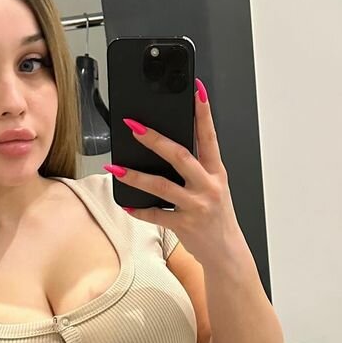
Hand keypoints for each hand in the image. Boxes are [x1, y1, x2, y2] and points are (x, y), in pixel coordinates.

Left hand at [104, 77, 241, 267]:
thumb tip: (166, 147)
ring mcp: (196, 206)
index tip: (196, 90)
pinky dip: (139, 210)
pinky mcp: (184, 225)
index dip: (203, 112)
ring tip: (115, 168)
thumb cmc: (217, 217)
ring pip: (162, 186)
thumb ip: (196, 168)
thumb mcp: (214, 187)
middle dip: (154, 140)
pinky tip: (126, 204)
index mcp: (216, 172)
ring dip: (135, 176)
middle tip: (133, 126)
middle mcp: (208, 186)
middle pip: (180, 156)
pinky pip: (156, 215)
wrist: (226, 252)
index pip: (210, 136)